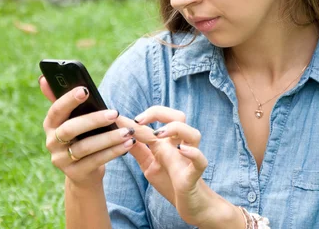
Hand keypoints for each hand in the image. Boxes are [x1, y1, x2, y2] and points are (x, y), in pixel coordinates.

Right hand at [39, 76, 136, 188]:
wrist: (84, 172)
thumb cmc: (82, 136)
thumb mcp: (74, 120)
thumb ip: (66, 102)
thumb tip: (45, 79)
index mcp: (51, 124)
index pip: (56, 110)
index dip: (68, 100)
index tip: (85, 90)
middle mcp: (51, 143)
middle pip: (70, 129)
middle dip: (93, 120)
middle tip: (115, 113)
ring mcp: (61, 160)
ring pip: (85, 147)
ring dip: (109, 138)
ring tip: (128, 132)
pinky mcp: (75, 174)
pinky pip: (96, 161)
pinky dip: (113, 152)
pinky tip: (128, 144)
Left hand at [120, 106, 236, 226]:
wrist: (192, 205)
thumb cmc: (172, 183)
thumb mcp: (149, 165)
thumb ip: (138, 150)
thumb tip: (122, 134)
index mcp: (168, 143)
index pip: (155, 122)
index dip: (138, 117)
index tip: (118, 117)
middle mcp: (179, 147)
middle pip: (178, 117)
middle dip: (159, 112)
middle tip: (140, 121)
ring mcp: (187, 160)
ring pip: (193, 134)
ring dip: (176, 128)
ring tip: (158, 133)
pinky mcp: (193, 176)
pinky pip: (200, 162)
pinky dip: (193, 154)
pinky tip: (181, 150)